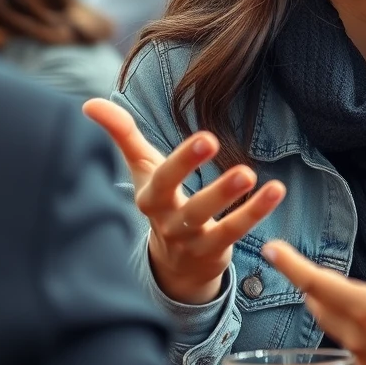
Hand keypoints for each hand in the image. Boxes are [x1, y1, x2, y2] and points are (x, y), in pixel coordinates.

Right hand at [84, 98, 285, 304]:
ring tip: (258, 178)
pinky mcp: (215, 253)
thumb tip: (88, 103)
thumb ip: (121, 134)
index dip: (184, 161)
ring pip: (218, 227)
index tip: (208, 138)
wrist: (170, 261)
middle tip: (245, 170)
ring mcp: (194, 242)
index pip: (165, 179)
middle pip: (192, 209)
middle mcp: (170, 223)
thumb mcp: (141, 166)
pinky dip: (256, 212)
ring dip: (244, 207)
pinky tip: (277, 191)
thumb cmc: (159, 199)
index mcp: (150, 198)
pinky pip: (237, 233)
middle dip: (217, 191)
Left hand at [263, 180, 365, 364]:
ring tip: (325, 293)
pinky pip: (353, 350)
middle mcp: (359, 337)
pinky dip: (349, 330)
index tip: (270, 248)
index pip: (316, 282)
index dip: (291, 263)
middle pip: (319, 305)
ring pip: (335, 328)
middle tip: (295, 267)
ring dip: (325, 307)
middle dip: (307, 284)